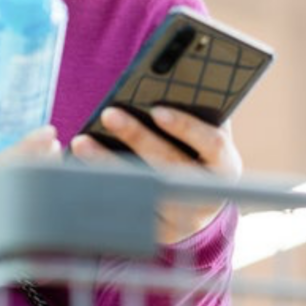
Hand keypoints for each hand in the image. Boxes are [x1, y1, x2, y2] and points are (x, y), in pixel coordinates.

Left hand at [70, 107, 241, 243]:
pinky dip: (102, 189)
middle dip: (137, 137)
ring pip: (141, 190)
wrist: (200, 208)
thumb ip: (200, 111)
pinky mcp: (154, 231)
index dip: (186, 128)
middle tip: (109, 113)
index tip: (157, 110)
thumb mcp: (208, 136)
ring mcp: (180, 217)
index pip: (212, 145)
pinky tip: (80, 171)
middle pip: (169, 165)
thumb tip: (172, 74)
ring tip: (81, 142)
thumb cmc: (200, 156)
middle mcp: (205, 194)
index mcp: (225, 166)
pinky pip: (125, 209)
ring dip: (108, 164)